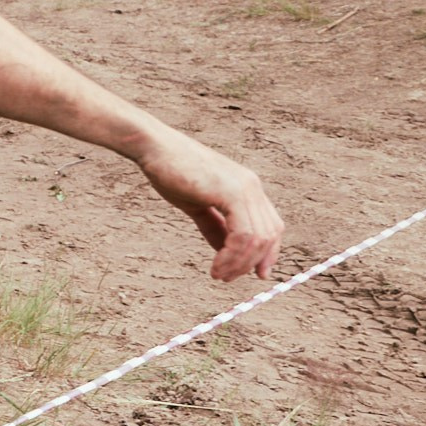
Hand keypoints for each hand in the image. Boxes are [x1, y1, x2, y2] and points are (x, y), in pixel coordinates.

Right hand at [132, 129, 283, 282]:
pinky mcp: (231, 192)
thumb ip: (215, 226)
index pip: (271, 226)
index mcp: (247, 187)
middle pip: (268, 236)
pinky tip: (216, 266)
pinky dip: (232, 256)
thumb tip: (226, 252)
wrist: (154, 148)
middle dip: (251, 263)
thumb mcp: (198, 204)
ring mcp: (244, 188)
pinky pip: (242, 235)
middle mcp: (252, 186)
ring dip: (239, 264)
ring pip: (257, 239)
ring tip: (218, 275)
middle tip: (226, 278)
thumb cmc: (171, 172)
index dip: (267, 253)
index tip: (256, 274)